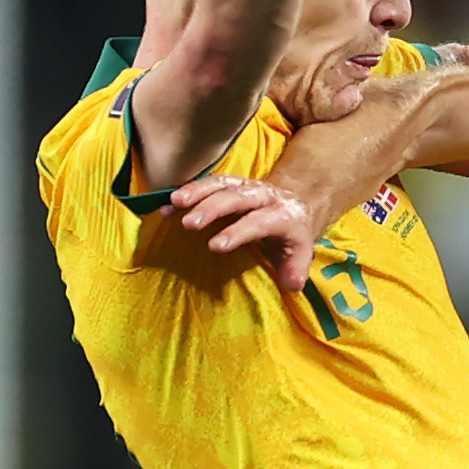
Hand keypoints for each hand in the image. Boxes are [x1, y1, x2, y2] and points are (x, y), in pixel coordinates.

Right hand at [164, 171, 319, 291]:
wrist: (294, 204)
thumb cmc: (292, 236)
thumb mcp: (301, 253)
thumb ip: (296, 268)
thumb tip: (293, 284)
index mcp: (283, 214)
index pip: (259, 222)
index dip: (237, 232)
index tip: (214, 245)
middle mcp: (264, 196)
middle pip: (236, 198)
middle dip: (212, 208)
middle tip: (189, 224)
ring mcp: (246, 186)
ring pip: (220, 185)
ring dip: (196, 192)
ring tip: (173, 203)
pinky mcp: (230, 183)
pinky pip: (208, 184)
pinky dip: (188, 191)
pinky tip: (167, 203)